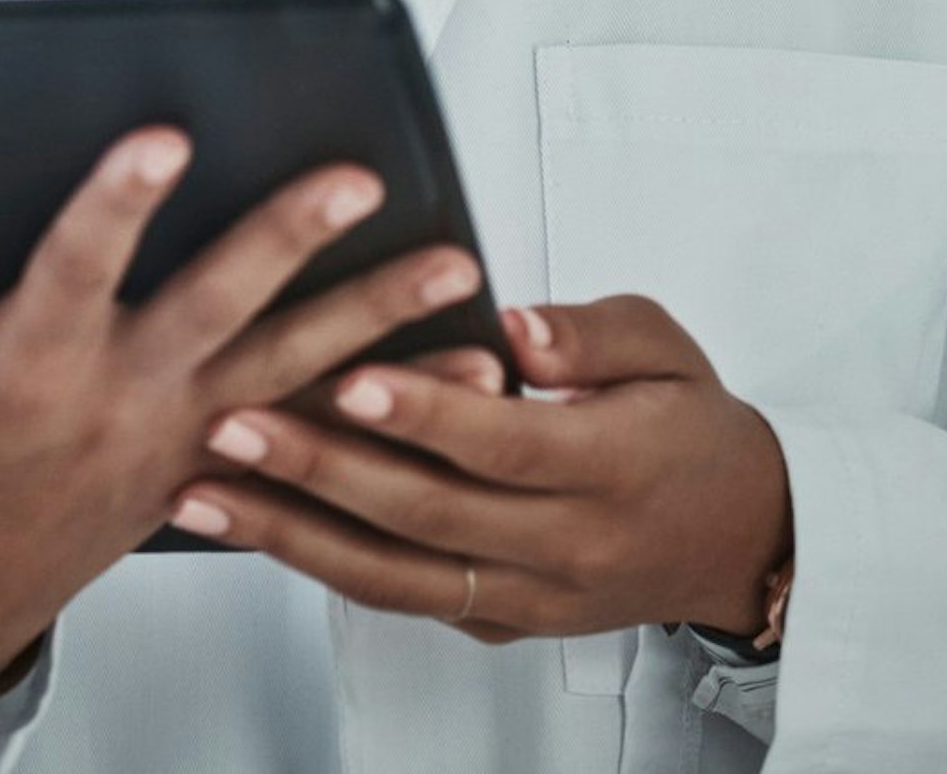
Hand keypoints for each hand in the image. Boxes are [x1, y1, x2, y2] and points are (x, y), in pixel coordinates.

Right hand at [0, 129, 484, 687]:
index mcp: (31, 366)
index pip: (80, 267)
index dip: (118, 200)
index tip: (160, 136)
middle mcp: (118, 399)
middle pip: (221, 309)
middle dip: (293, 242)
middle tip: (356, 180)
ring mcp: (178, 438)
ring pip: (296, 370)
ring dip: (381, 323)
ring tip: (456, 277)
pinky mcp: (210, 467)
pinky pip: (316, 433)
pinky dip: (387, 407)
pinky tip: (456, 377)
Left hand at [172, 294, 790, 646]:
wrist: (743, 541)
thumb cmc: (694, 429)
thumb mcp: (668, 349)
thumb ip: (590, 332)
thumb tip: (516, 324)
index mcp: (614, 468)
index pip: (504, 445)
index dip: (424, 412)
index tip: (349, 372)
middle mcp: (569, 547)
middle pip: (429, 515)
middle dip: (320, 470)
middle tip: (234, 424)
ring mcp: (530, 598)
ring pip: (396, 576)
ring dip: (289, 534)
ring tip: (203, 491)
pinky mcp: (500, 622)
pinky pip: (400, 598)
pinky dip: (321, 565)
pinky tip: (254, 529)